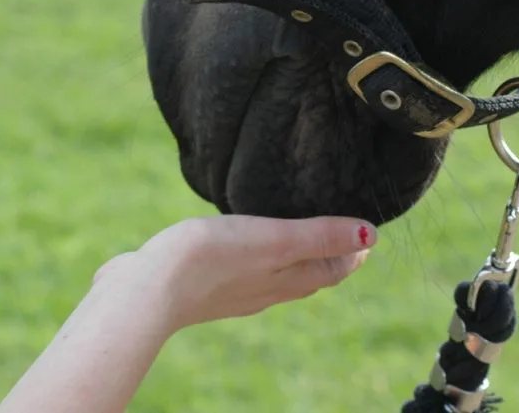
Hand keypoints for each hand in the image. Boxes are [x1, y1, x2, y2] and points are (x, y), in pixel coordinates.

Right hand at [92, 215, 376, 331]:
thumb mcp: (275, 240)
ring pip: (274, 273)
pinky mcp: (204, 283)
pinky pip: (240, 269)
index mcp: (286, 281)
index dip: (353, 251)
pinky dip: (254, 255)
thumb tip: (370, 237)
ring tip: (295, 229)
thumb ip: (319, 237)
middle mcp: (265, 291)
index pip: (332, 269)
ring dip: (291, 254)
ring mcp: (233, 290)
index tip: (366, 230)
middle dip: (327, 252)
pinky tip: (240, 240)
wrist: (148, 290)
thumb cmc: (212, 261)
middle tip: (340, 227)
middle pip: (307, 274)